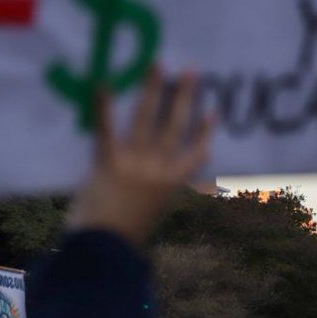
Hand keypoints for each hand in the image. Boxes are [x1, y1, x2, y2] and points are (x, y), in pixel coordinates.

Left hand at [67, 68, 212, 243]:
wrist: (104, 252)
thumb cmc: (124, 240)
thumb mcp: (148, 217)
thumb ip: (150, 196)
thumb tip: (148, 188)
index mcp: (171, 183)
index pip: (196, 153)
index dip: (205, 131)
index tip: (213, 111)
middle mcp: (158, 167)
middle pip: (175, 125)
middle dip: (184, 97)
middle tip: (191, 71)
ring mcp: (135, 162)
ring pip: (148, 119)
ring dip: (154, 91)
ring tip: (159, 65)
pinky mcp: (109, 162)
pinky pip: (108, 130)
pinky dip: (104, 108)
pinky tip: (104, 85)